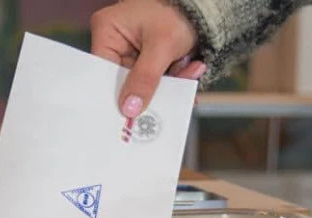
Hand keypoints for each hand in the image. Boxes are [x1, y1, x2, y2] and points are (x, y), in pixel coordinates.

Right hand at [90, 0, 204, 117]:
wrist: (208, 5)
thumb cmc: (180, 9)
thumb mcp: (162, 46)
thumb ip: (145, 78)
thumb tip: (129, 109)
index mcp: (107, 30)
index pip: (103, 72)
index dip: (115, 94)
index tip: (129, 113)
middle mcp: (117, 42)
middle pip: (125, 80)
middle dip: (151, 88)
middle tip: (169, 96)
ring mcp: (134, 50)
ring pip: (144, 82)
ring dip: (169, 82)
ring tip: (190, 70)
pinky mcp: (150, 57)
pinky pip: (157, 78)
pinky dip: (175, 77)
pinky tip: (191, 68)